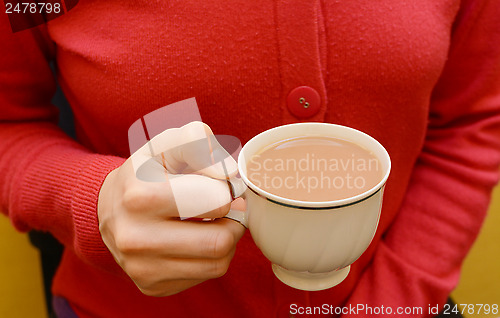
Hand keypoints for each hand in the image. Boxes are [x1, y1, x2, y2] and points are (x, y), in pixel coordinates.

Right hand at [98, 122, 244, 295]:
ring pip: (217, 263)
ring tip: (214, 222)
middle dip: (233, 221)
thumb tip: (229, 173)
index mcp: (141, 196)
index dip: (227, 190)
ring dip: (226, 240)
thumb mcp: (167, 144)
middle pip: (220, 241)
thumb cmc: (147, 172)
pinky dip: (210, 257)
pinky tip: (197, 239)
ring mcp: (141, 268)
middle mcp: (136, 239)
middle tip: (226, 207)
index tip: (221, 185)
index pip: (217, 201)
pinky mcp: (151, 286)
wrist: (108, 207)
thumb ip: (199, 144)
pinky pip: (204, 276)